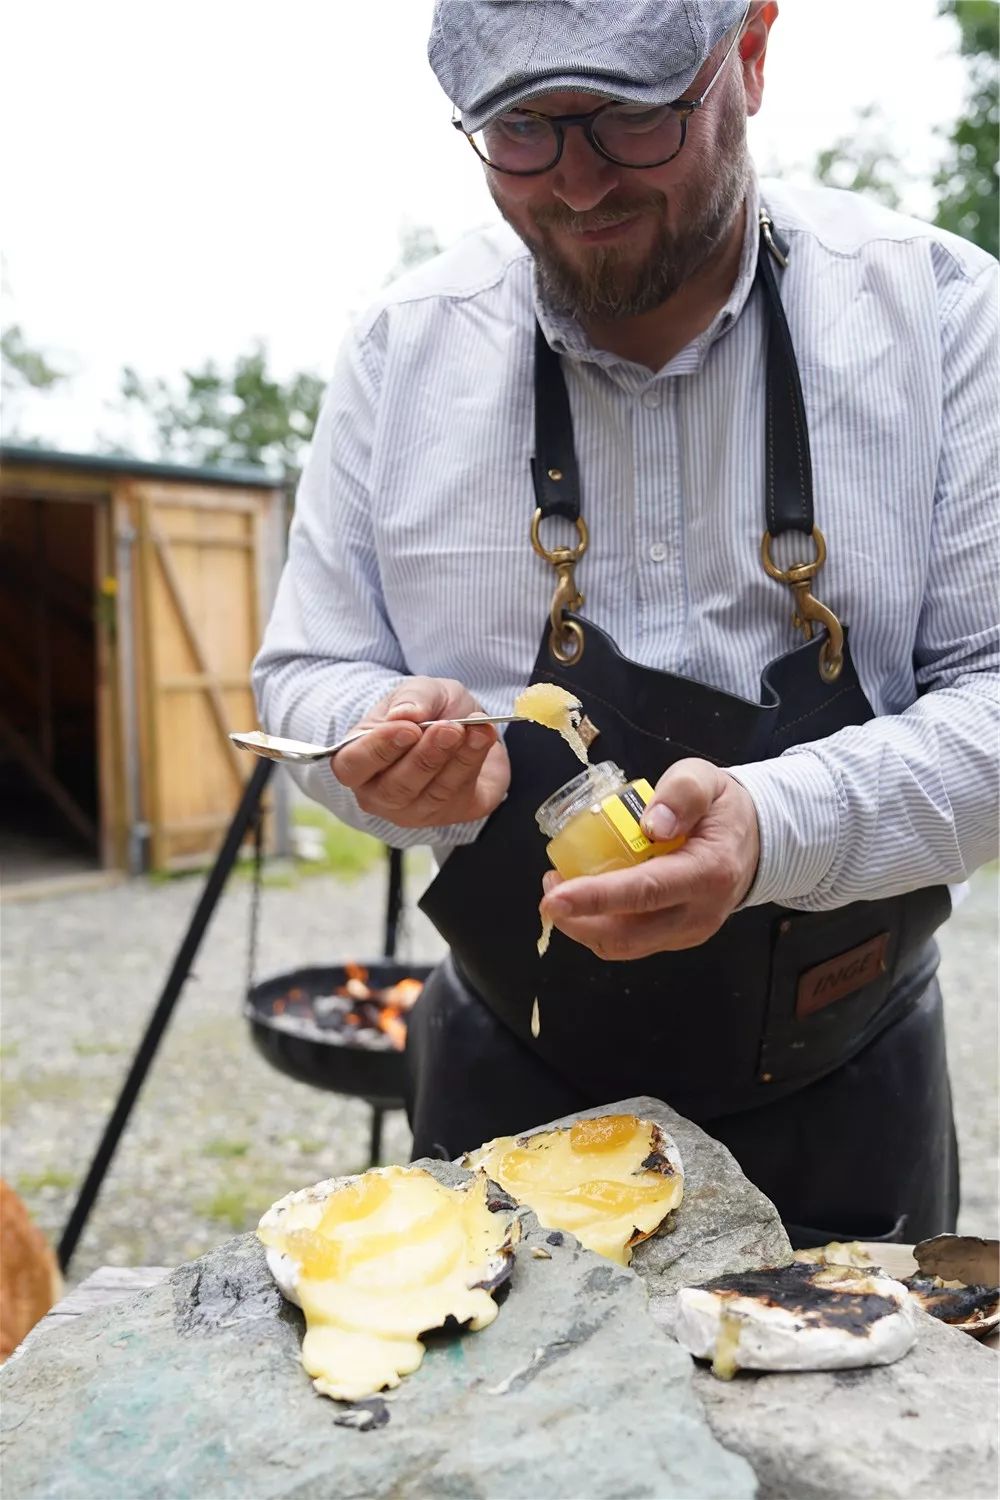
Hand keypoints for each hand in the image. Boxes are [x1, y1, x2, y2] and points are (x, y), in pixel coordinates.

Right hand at [331, 677, 510, 827]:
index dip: (379, 750)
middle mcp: (381, 795)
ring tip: (475, 728)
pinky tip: (484, 738)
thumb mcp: (419, 691)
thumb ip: (412, 697)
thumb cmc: (428, 711)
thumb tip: (404, 713)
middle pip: (397, 788)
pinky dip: (475, 763)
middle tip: (450, 727)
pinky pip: (462, 796)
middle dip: (427, 756)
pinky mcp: (454, 814)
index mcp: (357, 763)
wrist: (465, 726)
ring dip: (457, 759)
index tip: (408, 729)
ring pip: (434, 794)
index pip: (353, 766)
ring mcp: (416, 812)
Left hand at [539, 759, 759, 958]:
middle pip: (627, 934)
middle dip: (577, 920)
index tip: (555, 896)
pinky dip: (599, 926)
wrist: (756, 841)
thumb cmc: (723, 808)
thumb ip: (682, 794)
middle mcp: (698, 913)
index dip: (596, 897)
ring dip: (583, 925)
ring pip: (624, 945)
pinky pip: (631, 941)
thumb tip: (651, 824)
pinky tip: (585, 897)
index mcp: (707, 872)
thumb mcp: (706, 781)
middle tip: (549, 885)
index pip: (645, 892)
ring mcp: (688, 932)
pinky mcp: (677, 938)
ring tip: (561, 887)